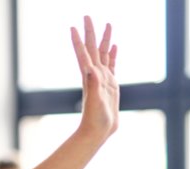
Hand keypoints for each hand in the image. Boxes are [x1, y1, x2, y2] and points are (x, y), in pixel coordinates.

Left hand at [71, 16, 118, 141]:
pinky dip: (112, 54)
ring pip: (103, 54)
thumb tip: (90, 70)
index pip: (83, 53)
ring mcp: (102, 78)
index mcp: (89, 76)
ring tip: (107, 25)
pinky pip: (111, 64)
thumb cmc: (94, 118)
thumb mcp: (94, 101)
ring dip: (104, 39)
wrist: (98, 131)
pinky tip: (114, 46)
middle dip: (91, 32)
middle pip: (92, 48)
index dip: (79, 40)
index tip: (74, 26)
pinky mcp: (110, 84)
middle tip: (87, 16)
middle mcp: (94, 74)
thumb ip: (93, 85)